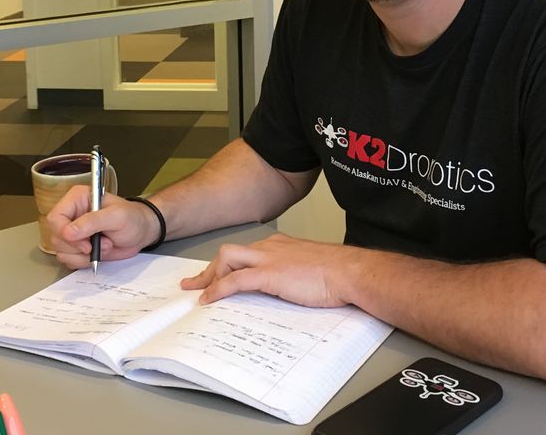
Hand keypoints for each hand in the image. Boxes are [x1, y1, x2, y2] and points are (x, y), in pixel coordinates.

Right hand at [45, 186, 160, 269]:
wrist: (141, 233)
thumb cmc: (133, 218)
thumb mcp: (117, 217)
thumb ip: (93, 221)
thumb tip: (68, 232)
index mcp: (77, 199)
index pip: (55, 218)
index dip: (65, 234)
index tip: (85, 243)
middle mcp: (71, 215)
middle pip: (55, 237)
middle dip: (79, 247)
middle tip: (101, 243)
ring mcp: (73, 232)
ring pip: (61, 251)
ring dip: (84, 255)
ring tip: (104, 245)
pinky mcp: (76, 247)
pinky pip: (68, 260)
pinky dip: (84, 261)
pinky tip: (99, 253)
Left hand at [180, 233, 355, 307]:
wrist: (349, 272)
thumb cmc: (338, 274)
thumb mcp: (311, 270)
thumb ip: (295, 274)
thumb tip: (288, 289)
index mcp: (281, 245)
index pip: (246, 252)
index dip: (228, 265)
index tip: (219, 276)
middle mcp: (271, 247)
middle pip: (230, 253)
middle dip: (210, 269)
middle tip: (196, 285)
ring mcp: (268, 259)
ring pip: (227, 259)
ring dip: (210, 276)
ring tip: (200, 294)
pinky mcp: (269, 274)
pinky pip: (234, 280)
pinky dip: (218, 289)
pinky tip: (209, 300)